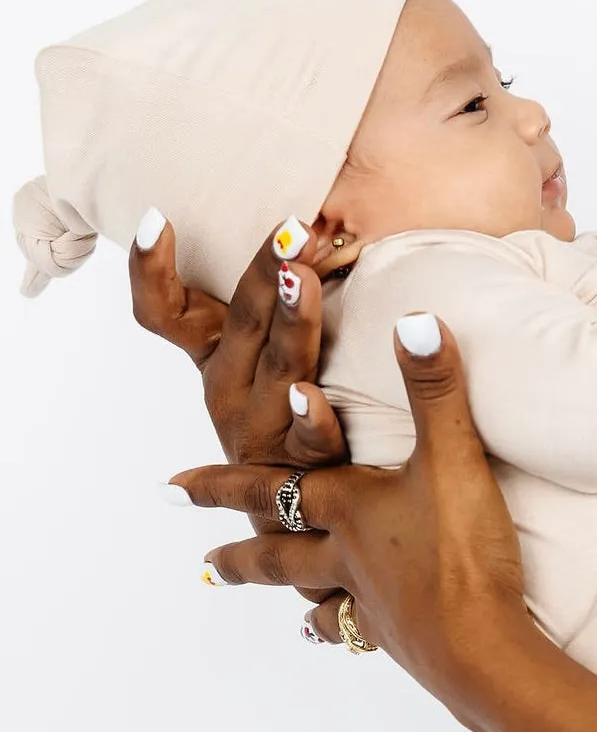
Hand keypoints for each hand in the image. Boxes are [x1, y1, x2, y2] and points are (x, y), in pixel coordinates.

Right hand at [129, 215, 346, 468]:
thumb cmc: (280, 412)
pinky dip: (311, 418)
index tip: (153, 217)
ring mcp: (264, 426)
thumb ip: (262, 295)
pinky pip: (309, 440)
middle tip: (290, 227)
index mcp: (216, 355)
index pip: (164, 311)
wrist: (292, 514)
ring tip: (301, 281)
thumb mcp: (255, 352)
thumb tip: (275, 223)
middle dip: (266, 270)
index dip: (150, 269)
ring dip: (292, 322)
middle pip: (242, 324)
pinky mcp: (304, 464)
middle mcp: (230, 389)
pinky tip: (312, 395)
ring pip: (279, 369)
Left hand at [166, 318, 531, 731]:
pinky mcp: (399, 634)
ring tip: (265, 601)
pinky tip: (328, 631)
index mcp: (347, 509)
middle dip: (239, 550)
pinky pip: (355, 627)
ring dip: (282, 590)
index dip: (225, 483)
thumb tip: (414, 318)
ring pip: (311, 592)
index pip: (274, 488)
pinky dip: (335, 626)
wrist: (479, 644)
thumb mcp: (451, 457)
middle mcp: (345, 555)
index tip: (173, 488)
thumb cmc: (459, 551)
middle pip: (280, 549)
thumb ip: (433, 388)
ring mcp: (369, 600)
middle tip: (202, 561)